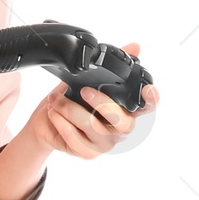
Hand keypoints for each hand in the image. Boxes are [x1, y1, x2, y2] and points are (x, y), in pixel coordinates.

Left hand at [34, 41, 158, 163]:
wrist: (47, 122)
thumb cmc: (73, 100)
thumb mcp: (89, 79)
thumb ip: (113, 65)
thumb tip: (135, 46)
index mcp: (127, 111)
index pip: (147, 107)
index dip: (151, 100)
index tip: (149, 89)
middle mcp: (120, 129)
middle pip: (121, 121)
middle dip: (101, 102)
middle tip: (83, 91)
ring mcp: (105, 144)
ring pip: (91, 126)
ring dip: (68, 108)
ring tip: (55, 98)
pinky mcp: (88, 153)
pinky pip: (74, 137)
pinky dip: (60, 121)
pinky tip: (53, 112)